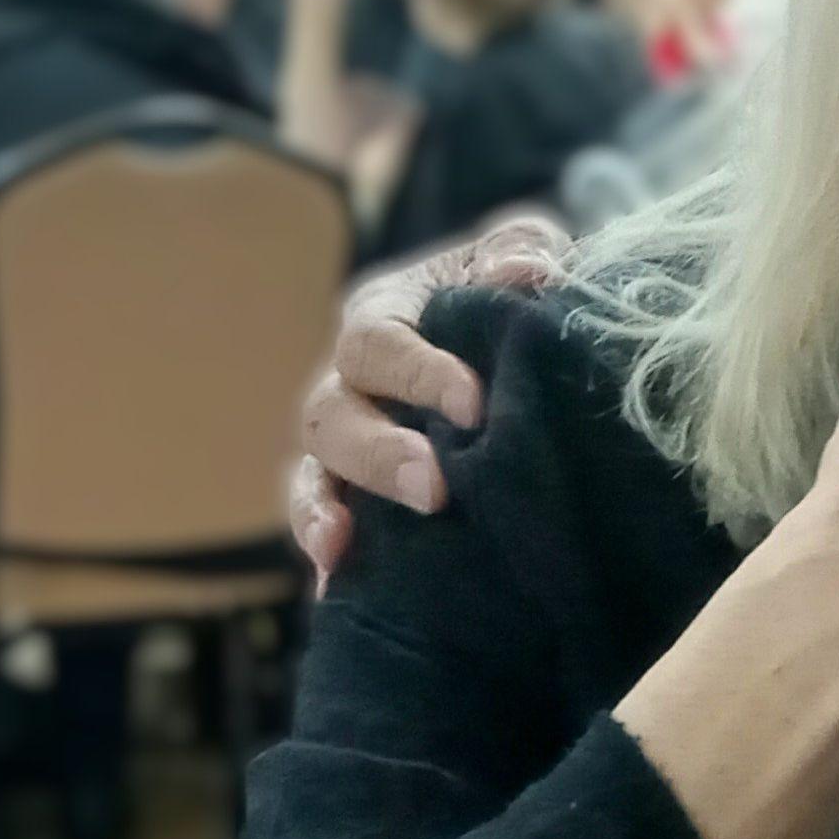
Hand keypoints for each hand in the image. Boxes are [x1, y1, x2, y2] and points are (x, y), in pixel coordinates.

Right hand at [289, 214, 572, 582]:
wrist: (526, 329)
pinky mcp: (361, 492)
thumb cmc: (515, 285)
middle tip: (433, 487)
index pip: (379, 341)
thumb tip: (524, 274)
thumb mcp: (522, 252)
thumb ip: (521, 252)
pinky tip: (335, 586)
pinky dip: (325, 553)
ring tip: (346, 544)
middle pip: (332, 416)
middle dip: (378, 454)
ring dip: (324, 508)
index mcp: (384, 313)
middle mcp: (351, 380)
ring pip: (312, 473)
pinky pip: (325, 523)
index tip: (474, 406)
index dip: (418, 373)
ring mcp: (348, 442)